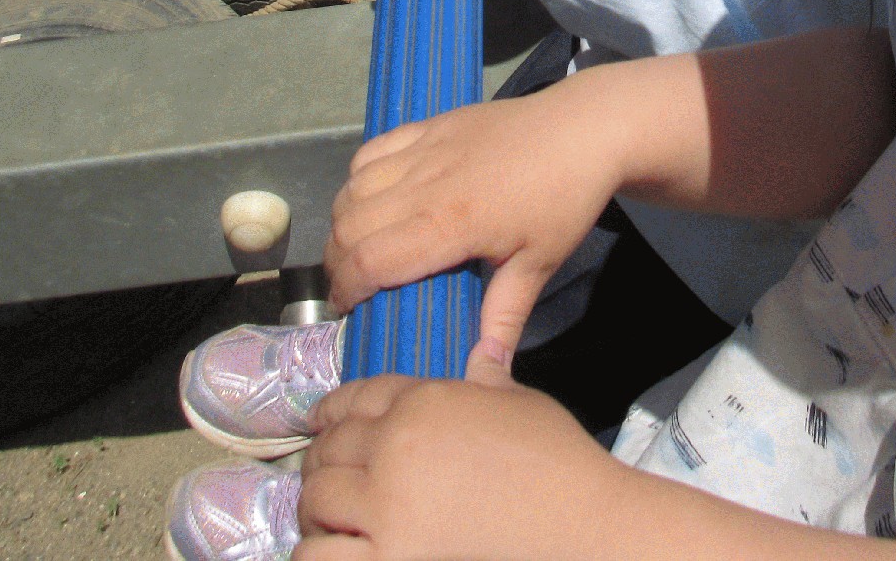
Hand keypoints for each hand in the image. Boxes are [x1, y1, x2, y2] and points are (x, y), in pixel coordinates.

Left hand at [294, 375, 626, 560]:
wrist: (581, 520)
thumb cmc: (558, 460)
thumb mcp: (516, 399)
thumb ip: (484, 377)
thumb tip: (480, 355)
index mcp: (424, 402)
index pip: (354, 399)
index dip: (330, 411)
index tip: (319, 423)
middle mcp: (395, 447)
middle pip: (328, 449)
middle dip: (321, 461)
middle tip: (323, 476)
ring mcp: (388, 506)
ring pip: (315, 499)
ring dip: (316, 508)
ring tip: (328, 519)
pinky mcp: (391, 556)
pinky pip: (319, 557)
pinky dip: (316, 553)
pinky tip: (332, 550)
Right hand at [324, 83, 622, 368]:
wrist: (584, 129)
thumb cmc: (564, 199)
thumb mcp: (539, 263)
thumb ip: (504, 316)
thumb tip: (486, 371)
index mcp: (449, 224)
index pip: (369, 260)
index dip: (346, 290)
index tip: (349, 311)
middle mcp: (424, 184)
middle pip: (348, 226)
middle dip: (337, 262)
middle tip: (352, 285)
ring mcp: (424, 149)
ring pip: (352, 188)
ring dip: (343, 221)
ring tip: (358, 246)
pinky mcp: (429, 126)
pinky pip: (371, 151)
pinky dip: (358, 179)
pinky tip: (372, 198)